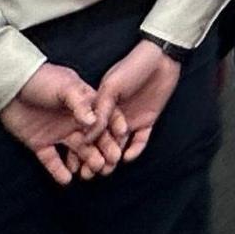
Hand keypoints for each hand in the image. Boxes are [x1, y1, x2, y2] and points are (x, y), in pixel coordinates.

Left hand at [0, 63, 111, 183]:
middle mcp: (74, 121)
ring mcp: (58, 133)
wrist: (10, 85)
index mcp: (84, 104)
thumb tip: (95, 122)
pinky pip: (52, 160)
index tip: (123, 138)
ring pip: (77, 151)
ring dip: (86, 161)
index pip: (105, 118)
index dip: (114, 128)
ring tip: (92, 171)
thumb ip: (80, 104)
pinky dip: (59, 171)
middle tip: (112, 162)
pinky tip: (67, 179)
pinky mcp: (41, 143)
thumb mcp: (65, 86)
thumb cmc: (41, 80)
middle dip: (105, 150)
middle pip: (94, 138)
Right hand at [93, 40, 183, 169]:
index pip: (88, 129)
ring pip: (119, 143)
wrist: (161, 58)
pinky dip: (135, 149)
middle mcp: (114, 115)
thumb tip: (87, 135)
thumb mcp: (111, 88)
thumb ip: (100, 112)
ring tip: (104, 172)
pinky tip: (127, 157)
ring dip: (112, 157)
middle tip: (86, 175)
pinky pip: (140, 140)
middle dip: (93, 157)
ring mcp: (131, 119)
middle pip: (102, 141)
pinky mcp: (147, 121)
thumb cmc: (132, 68)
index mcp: (101, 104)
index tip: (72, 163)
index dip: (80, 146)